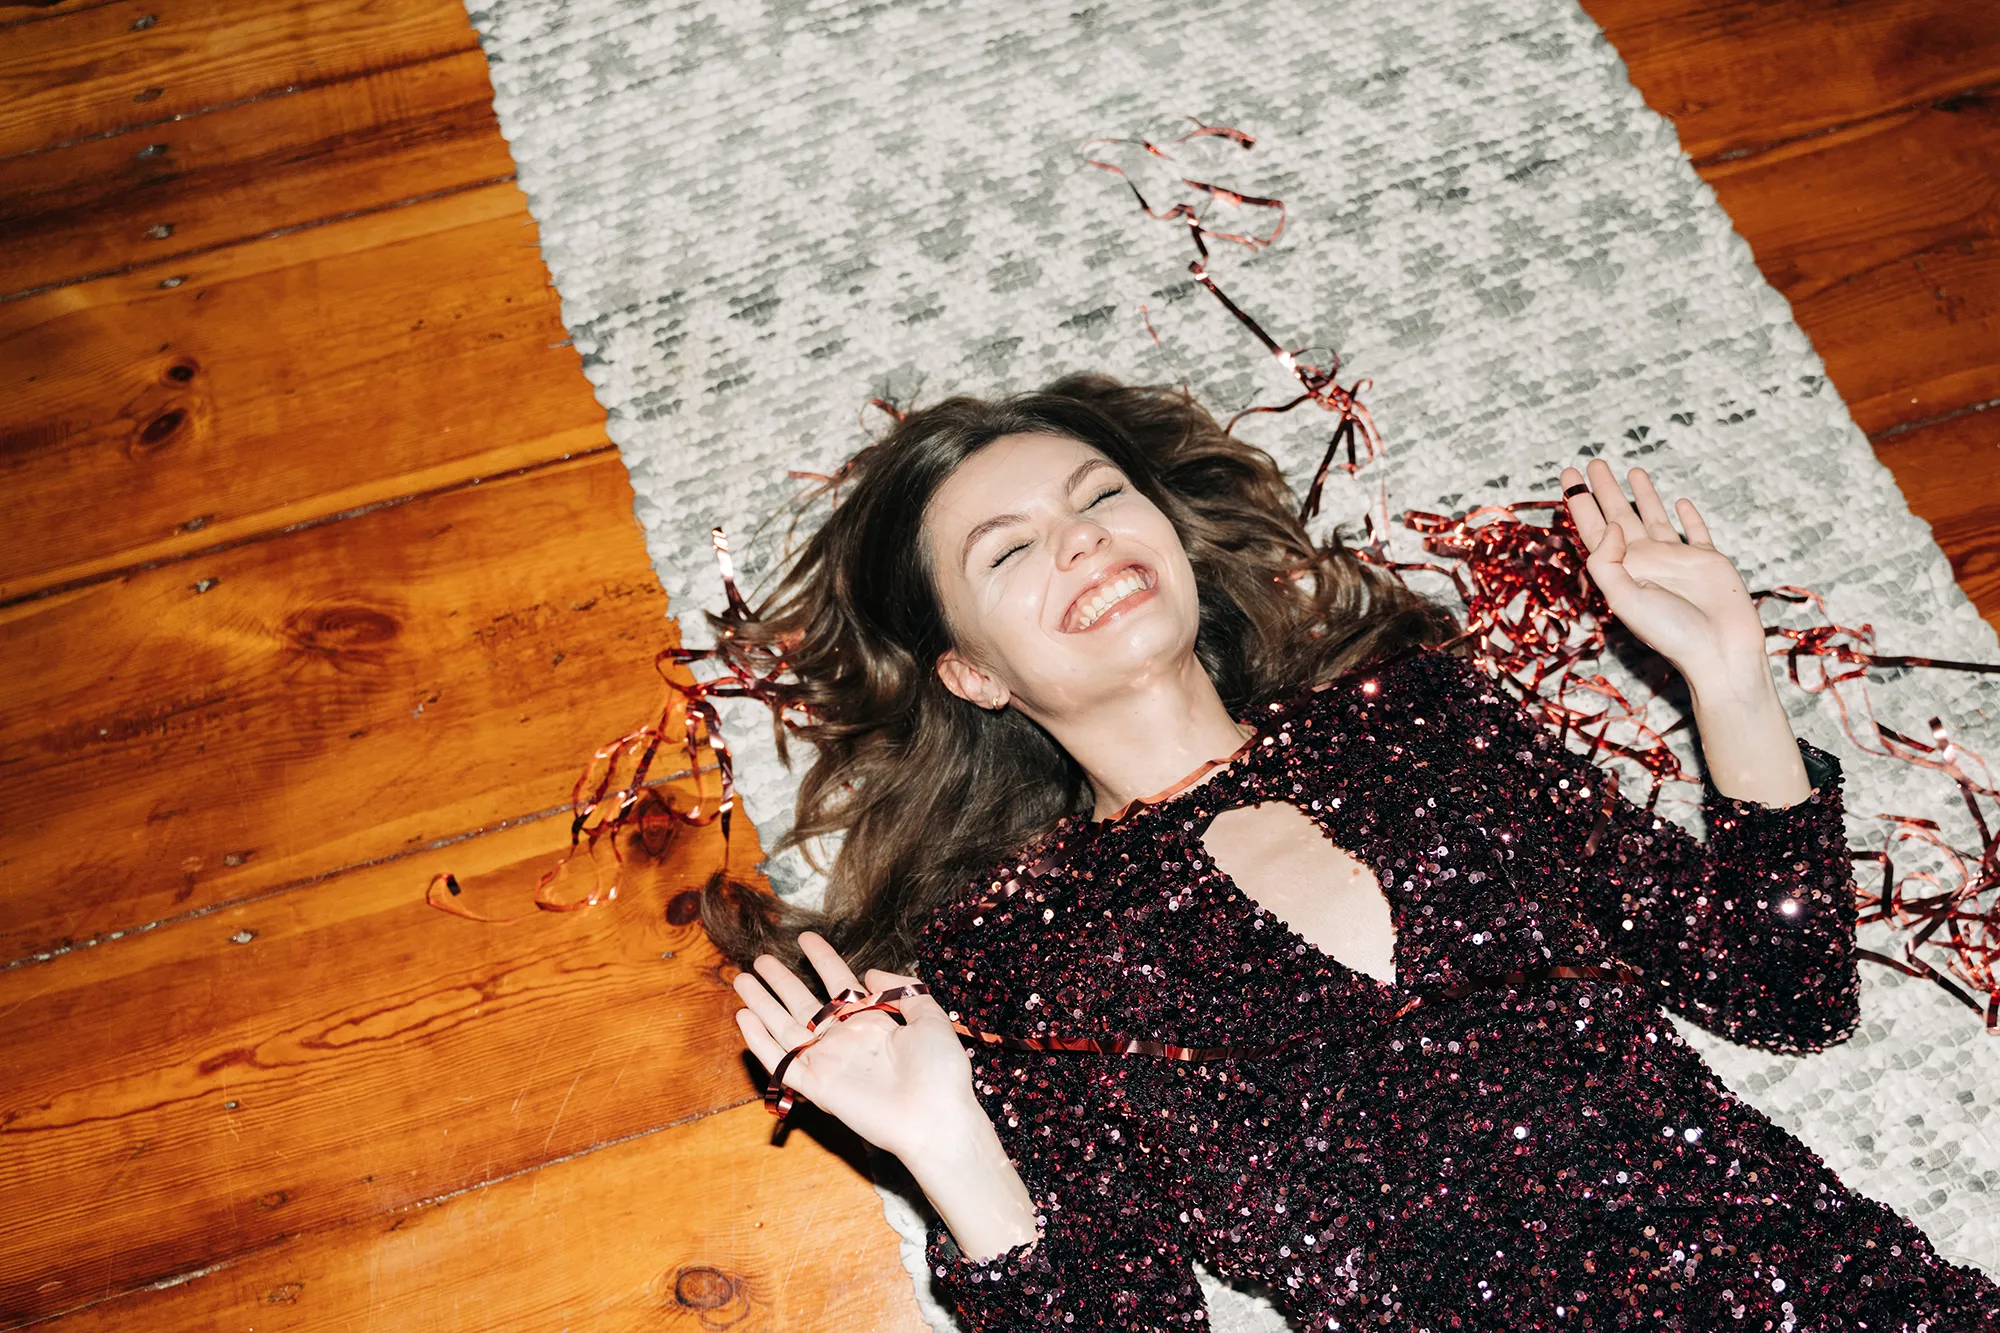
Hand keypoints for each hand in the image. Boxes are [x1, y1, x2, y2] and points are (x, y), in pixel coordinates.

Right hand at [733, 932, 981, 1162]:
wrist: (936, 1117)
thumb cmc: (940, 1071)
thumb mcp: (930, 1017)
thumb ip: (903, 991)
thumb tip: (871, 974)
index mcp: (872, 1023)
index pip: (840, 983)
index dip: (822, 959)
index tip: (805, 938)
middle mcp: (845, 1040)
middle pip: (804, 1004)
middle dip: (781, 982)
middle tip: (760, 960)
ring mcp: (829, 1063)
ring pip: (786, 1029)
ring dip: (763, 1005)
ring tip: (742, 980)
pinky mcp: (817, 1087)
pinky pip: (782, 1063)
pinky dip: (761, 1043)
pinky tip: (744, 1019)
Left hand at [1560, 460, 1769, 694]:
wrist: (1720, 652)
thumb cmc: (1671, 632)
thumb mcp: (1624, 599)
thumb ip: (1607, 561)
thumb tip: (1610, 524)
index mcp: (1622, 570)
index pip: (1594, 529)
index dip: (1580, 502)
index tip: (1568, 474)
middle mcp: (1646, 561)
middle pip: (1620, 516)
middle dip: (1604, 490)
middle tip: (1591, 463)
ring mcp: (1678, 560)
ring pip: (1654, 518)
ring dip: (1642, 495)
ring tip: (1631, 470)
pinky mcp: (1709, 561)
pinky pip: (1696, 533)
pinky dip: (1688, 517)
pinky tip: (1680, 502)